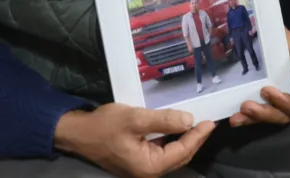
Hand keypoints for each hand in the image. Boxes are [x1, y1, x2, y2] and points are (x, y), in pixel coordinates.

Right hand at [54, 105, 215, 177]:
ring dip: (185, 140)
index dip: (198, 136)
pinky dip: (171, 140)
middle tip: (208, 123)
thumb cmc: (105, 126)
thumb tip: (189, 120)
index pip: (182, 151)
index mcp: (149, 166)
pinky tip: (177, 128)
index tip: (211, 122)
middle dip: (195, 140)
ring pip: (171, 154)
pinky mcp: (138, 161)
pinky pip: (161, 152)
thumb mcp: (135, 118)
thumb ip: (163, 120)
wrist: (78, 132)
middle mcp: (148, 172)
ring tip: (197, 124)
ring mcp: (142, 168)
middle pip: (179, 156)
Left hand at [229, 29, 289, 126]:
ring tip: (237, 116)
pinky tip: (235, 119)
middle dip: (265, 113)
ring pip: (268, 118)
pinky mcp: (262, 102)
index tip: (265, 90)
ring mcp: (276, 102)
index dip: (282, 103)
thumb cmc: (287, 42)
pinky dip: (246, 119)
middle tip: (247, 106)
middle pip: (282, 115)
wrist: (269, 33)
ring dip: (253, 118)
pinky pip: (256, 116)